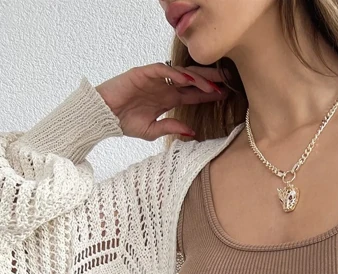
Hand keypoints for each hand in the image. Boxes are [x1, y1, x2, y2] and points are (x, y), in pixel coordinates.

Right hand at [95, 62, 227, 140]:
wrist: (104, 117)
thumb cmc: (124, 123)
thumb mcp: (152, 130)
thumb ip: (171, 128)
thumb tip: (191, 133)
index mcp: (167, 99)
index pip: (192, 93)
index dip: (208, 94)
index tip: (224, 95)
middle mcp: (164, 87)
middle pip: (192, 80)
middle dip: (209, 80)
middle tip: (227, 81)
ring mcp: (155, 78)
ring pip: (181, 73)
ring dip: (198, 78)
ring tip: (212, 84)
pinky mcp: (143, 73)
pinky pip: (163, 70)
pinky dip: (176, 73)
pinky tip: (188, 79)